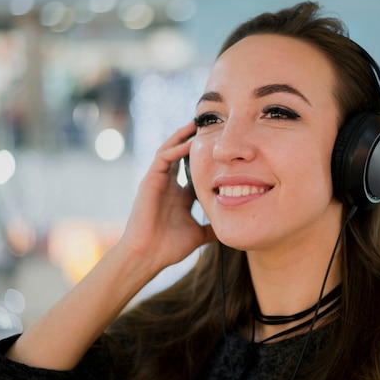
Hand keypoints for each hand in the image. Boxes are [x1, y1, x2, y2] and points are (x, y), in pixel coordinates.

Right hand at [116, 121, 215, 271]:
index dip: (206, 158)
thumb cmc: (169, 247)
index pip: (194, 169)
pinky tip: (190, 142)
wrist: (148, 255)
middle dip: (193, 140)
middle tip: (210, 126)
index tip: (223, 148)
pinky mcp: (150, 180)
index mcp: (180, 195)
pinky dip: (176, 148)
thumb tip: (231, 228)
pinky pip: (163, 157)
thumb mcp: (199, 234)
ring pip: (170, 150)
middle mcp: (169, 184)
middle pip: (181, 154)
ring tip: (197, 124)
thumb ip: (212, 228)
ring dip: (183, 136)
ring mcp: (158, 181)